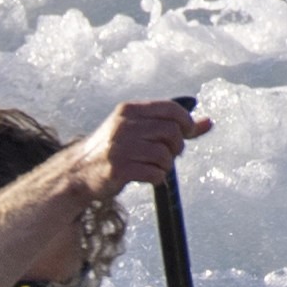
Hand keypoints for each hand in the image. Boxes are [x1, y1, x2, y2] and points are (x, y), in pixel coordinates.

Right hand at [71, 98, 212, 199]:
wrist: (78, 172)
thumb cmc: (113, 150)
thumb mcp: (138, 130)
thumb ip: (172, 125)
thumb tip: (208, 122)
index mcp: (129, 110)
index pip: (170, 109)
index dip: (186, 122)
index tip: (186, 133)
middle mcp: (124, 125)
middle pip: (171, 132)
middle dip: (176, 147)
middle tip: (168, 155)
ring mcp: (120, 147)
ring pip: (164, 154)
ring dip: (166, 165)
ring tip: (156, 167)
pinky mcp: (118, 169)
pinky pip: (154, 173)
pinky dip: (157, 178)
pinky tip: (149, 177)